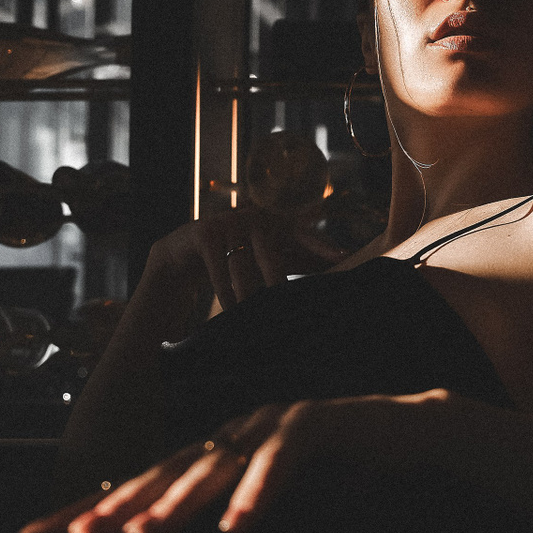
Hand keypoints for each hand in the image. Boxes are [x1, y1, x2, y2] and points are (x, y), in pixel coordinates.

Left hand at [20, 389, 465, 532]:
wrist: (412, 433)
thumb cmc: (341, 473)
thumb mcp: (273, 498)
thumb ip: (227, 513)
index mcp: (219, 452)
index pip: (145, 481)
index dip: (91, 505)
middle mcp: (235, 433)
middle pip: (166, 472)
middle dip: (118, 505)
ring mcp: (273, 423)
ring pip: (216, 466)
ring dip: (178, 504)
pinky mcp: (317, 424)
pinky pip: (281, 461)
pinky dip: (258, 491)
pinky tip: (236, 526)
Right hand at [153, 201, 343, 313]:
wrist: (189, 252)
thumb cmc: (238, 255)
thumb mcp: (269, 258)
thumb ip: (301, 260)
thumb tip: (341, 265)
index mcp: (275, 222)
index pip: (303, 235)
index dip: (321, 247)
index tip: (343, 257)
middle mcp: (255, 217)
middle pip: (271, 255)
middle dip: (276, 282)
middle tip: (284, 305)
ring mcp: (229, 221)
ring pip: (242, 265)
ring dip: (246, 293)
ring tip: (251, 314)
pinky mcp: (205, 231)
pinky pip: (218, 266)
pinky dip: (224, 290)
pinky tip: (230, 308)